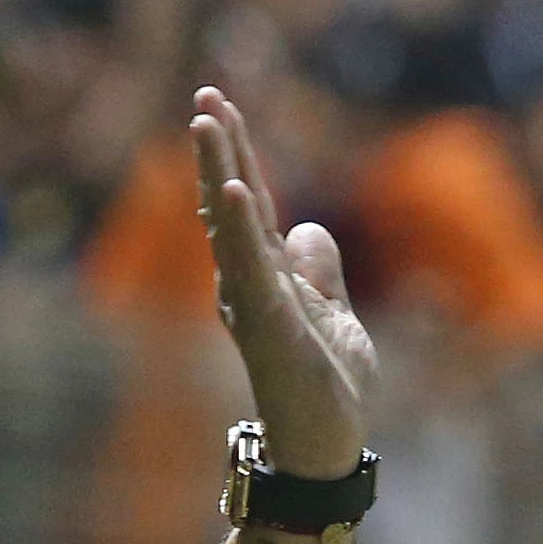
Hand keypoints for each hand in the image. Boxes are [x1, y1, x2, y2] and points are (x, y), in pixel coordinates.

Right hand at [190, 87, 375, 480]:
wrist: (328, 447)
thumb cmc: (327, 389)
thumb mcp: (337, 316)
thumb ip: (321, 273)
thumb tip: (308, 228)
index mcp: (268, 278)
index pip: (250, 204)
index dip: (237, 156)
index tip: (221, 107)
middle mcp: (250, 285)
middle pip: (232, 204)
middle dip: (219, 150)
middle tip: (205, 96)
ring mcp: (255, 305)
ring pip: (232, 227)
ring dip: (219, 172)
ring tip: (206, 123)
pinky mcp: (269, 328)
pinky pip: (252, 272)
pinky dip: (241, 232)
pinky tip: (233, 192)